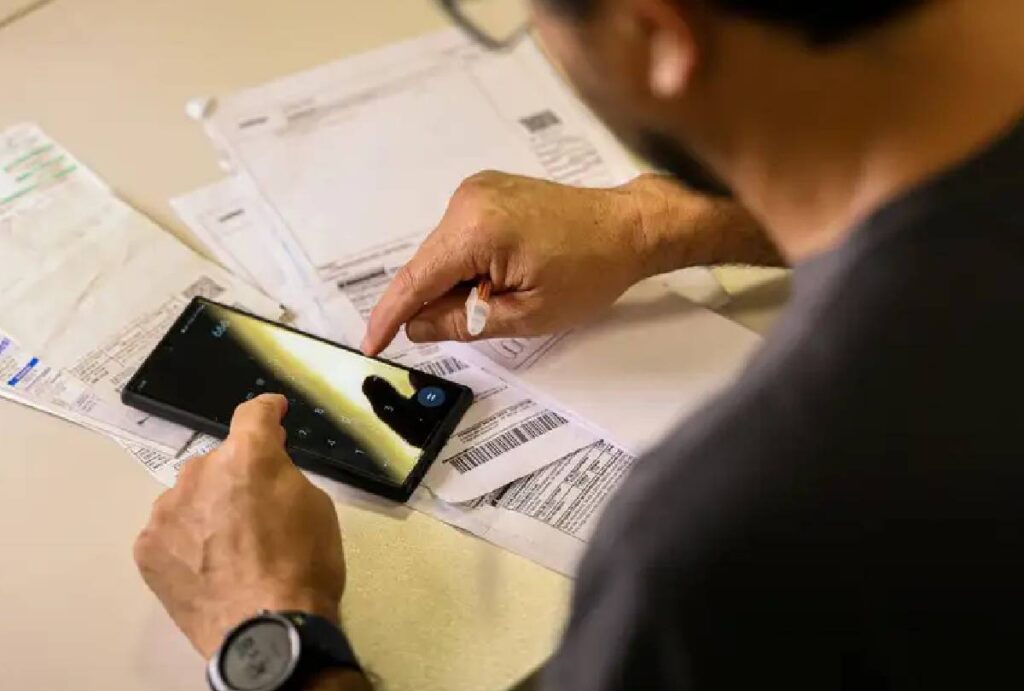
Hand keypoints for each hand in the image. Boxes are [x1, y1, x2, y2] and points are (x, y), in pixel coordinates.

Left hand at [133, 394, 345, 658]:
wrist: (267, 628)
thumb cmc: (304, 566)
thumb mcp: (316, 506)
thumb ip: (283, 476)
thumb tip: (266, 471)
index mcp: (248, 456)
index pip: (253, 414)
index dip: (268, 410)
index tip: (273, 412)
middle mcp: (199, 472)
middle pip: (218, 461)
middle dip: (235, 475)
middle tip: (255, 510)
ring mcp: (167, 510)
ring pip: (189, 495)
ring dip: (206, 507)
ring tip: (227, 546)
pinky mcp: (147, 547)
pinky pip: (169, 530)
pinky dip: (185, 539)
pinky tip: (205, 565)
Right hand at [362, 171, 653, 353]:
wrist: (628, 227)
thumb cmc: (590, 271)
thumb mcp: (526, 314)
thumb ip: (463, 323)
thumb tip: (417, 327)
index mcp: (476, 229)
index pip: (416, 279)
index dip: (390, 316)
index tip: (371, 344)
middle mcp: (467, 200)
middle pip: (428, 266)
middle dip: (438, 302)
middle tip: (474, 324)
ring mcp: (476, 190)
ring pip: (443, 254)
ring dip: (457, 284)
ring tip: (507, 294)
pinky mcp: (487, 192)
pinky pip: (459, 238)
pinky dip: (468, 265)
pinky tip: (501, 277)